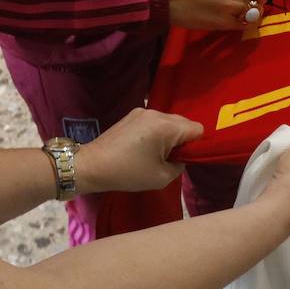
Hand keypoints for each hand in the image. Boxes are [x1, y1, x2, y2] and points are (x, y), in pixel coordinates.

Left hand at [76, 108, 201, 194]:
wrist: (92, 165)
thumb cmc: (128, 173)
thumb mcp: (161, 177)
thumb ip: (180, 165)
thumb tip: (181, 156)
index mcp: (165, 126)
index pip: (197, 129)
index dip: (195, 145)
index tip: (184, 159)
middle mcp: (156, 113)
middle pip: (183, 123)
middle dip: (182, 140)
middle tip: (170, 159)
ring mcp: (142, 111)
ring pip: (169, 121)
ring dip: (169, 136)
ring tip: (155, 154)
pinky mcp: (132, 114)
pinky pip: (155, 121)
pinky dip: (156, 132)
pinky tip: (144, 147)